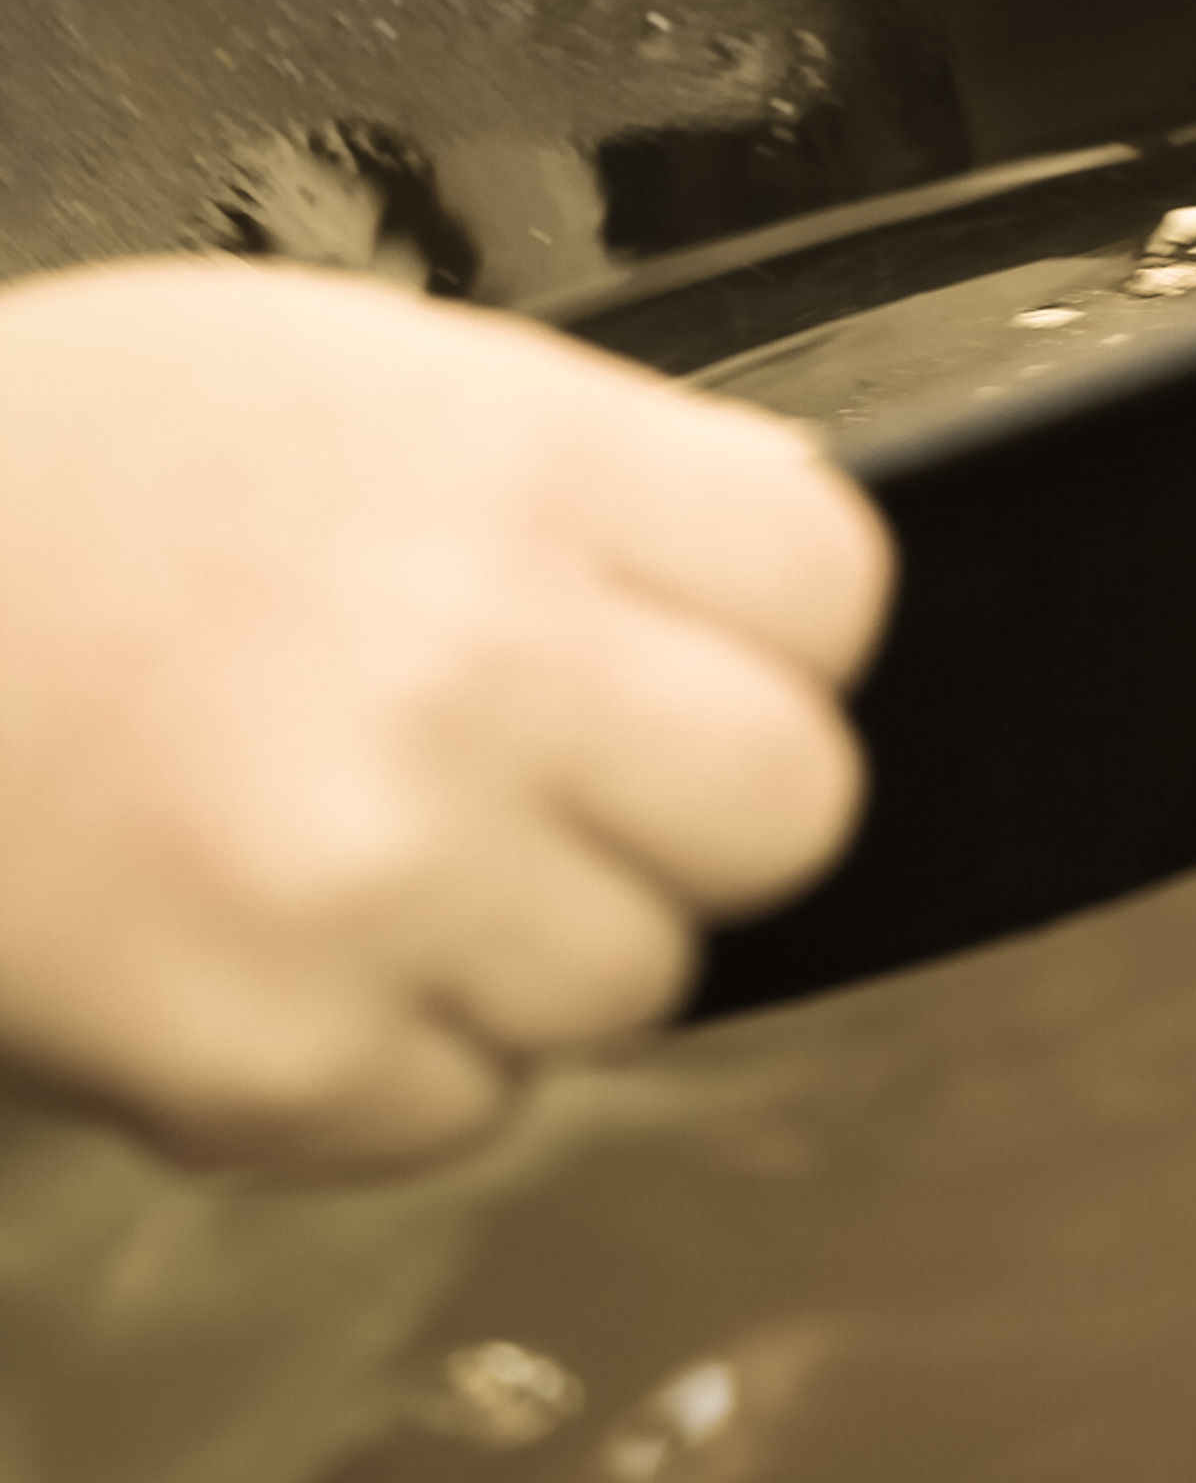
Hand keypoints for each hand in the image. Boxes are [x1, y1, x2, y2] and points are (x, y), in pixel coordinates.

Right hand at [0, 265, 887, 1172]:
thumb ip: (576, 484)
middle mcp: (479, 677)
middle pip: (786, 807)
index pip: (830, 591)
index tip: (678, 634)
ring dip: (524, 936)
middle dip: (687, 802)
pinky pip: (456, 1104)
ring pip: (631, 980)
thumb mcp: (339, 378)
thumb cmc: (41, 487)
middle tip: (547, 765)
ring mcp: (385, 885)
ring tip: (350, 832)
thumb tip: (755, 583)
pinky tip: (252, 926)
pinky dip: (376, 1050)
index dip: (759, 626)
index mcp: (515, 475)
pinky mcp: (278, 1063)